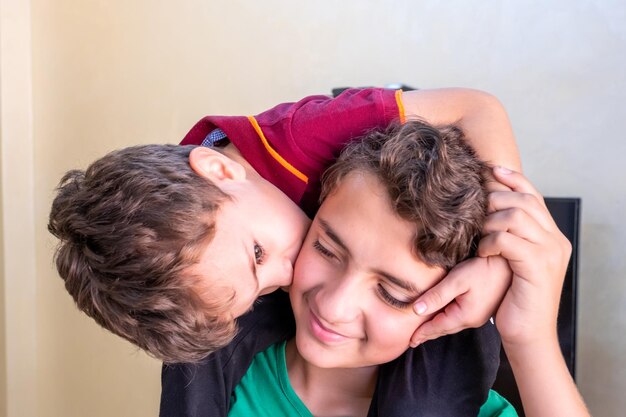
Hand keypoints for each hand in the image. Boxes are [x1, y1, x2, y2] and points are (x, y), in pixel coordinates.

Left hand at [409, 255, 511, 346]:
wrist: (510, 264)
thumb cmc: (484, 268)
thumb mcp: (457, 280)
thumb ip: (436, 296)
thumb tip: (415, 311)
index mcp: (464, 315)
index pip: (437, 328)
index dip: (422, 333)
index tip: (409, 341)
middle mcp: (472, 320)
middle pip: (444, 329)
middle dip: (428, 334)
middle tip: (413, 341)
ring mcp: (479, 315)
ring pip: (452, 324)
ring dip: (437, 328)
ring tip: (424, 331)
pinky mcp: (482, 308)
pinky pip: (459, 318)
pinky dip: (447, 320)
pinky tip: (442, 317)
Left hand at [478, 167, 571, 347]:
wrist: (529, 333)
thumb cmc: (514, 297)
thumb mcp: (515, 261)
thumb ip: (512, 236)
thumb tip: (491, 211)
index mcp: (552, 236)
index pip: (534, 196)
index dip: (512, 179)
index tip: (490, 170)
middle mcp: (556, 240)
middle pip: (523, 200)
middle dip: (494, 200)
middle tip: (475, 211)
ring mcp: (550, 251)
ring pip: (515, 215)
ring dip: (489, 222)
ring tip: (478, 236)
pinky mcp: (537, 265)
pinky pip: (507, 239)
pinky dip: (489, 242)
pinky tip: (482, 253)